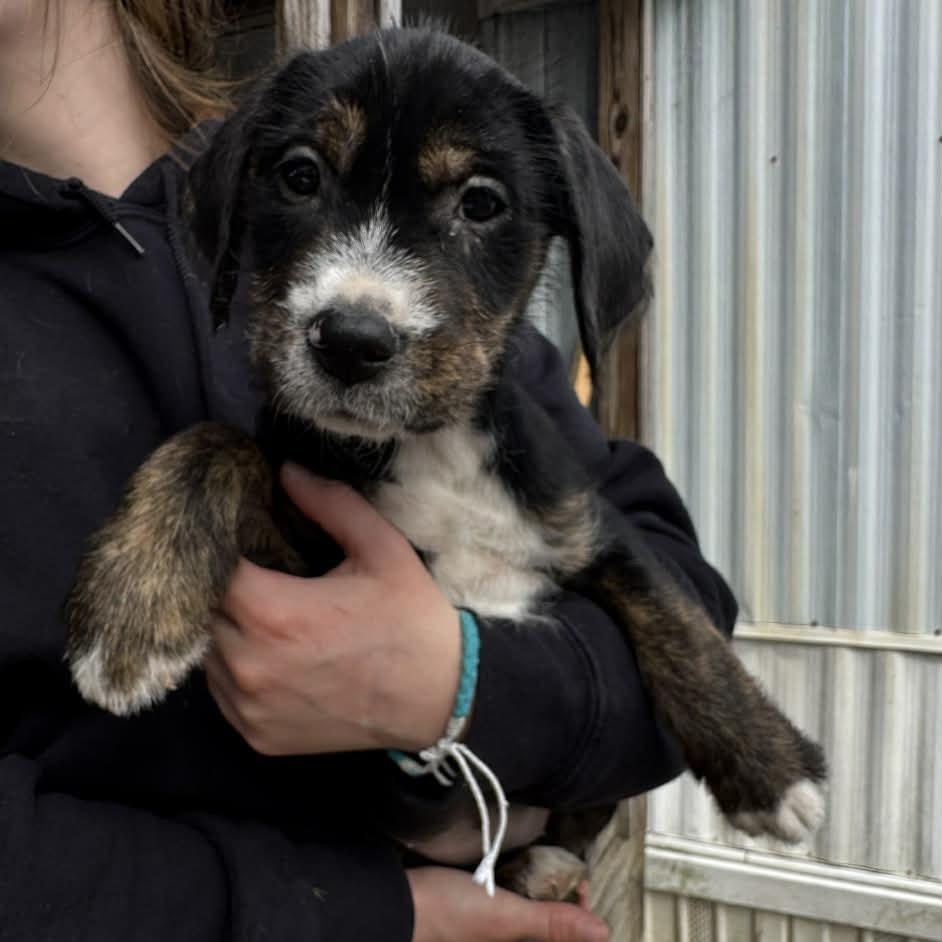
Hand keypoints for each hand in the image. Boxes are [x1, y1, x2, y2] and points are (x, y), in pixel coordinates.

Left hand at [205, 463, 460, 754]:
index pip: (211, 569)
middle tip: (256, 572)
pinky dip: (235, 669)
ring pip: (207, 653)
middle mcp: (250, 664)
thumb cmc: (410, 618)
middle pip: (203, 611)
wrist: (439, 698)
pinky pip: (222, 692)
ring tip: (264, 613)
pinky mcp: (257, 736)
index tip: (242, 537)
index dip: (222, 548)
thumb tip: (285, 471)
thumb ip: (330, 504)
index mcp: (275, 613)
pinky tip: (270, 653)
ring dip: (225, 629)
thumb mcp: (381, 548)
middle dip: (223, 588)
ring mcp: (250, 706)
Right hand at [408, 868, 607, 941]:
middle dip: (561, 902)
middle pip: (546, 927)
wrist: (394, 904)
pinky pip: (508, 904)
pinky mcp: (475, 914)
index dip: (579, 917)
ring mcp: (489, 931)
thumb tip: (603, 932)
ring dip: (540, 892)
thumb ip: (550, 923)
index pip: (561, 940)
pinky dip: (517, 887)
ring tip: (546, 864)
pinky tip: (516, 866)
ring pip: (528, 915)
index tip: (581, 885)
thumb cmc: (448, 916)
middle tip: (566, 871)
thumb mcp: (503, 917)